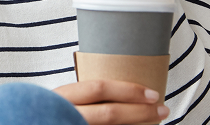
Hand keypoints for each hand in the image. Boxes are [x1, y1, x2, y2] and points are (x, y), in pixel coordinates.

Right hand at [54, 79, 169, 124]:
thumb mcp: (60, 98)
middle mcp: (66, 113)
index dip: (128, 90)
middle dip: (141, 112)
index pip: (98, 89)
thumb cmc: (46, 112)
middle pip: (110, 113)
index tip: (152, 93)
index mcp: (62, 96)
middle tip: (162, 109)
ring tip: (155, 121)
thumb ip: (82, 95)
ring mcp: (70, 123)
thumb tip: (121, 90)